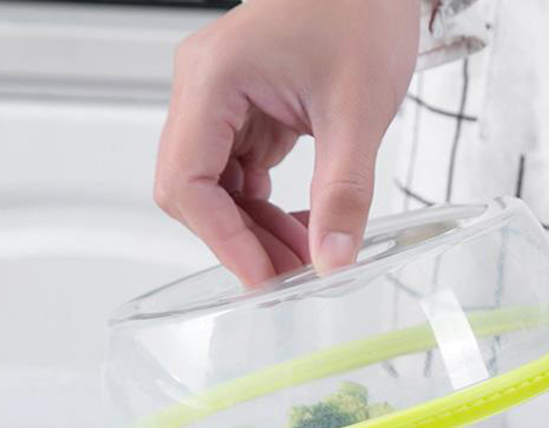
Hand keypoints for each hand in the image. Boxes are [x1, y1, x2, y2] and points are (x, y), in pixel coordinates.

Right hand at [155, 0, 419, 284]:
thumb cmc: (360, 9)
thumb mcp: (359, 110)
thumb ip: (344, 192)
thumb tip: (332, 260)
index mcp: (214, 79)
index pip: (188, 181)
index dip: (222, 239)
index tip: (263, 279)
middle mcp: (205, 91)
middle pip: (196, 192)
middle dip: (241, 240)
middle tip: (291, 275)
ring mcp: (223, 103)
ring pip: (219, 190)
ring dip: (257, 230)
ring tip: (306, 256)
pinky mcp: (246, 113)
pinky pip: (243, 176)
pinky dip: (267, 208)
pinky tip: (302, 226)